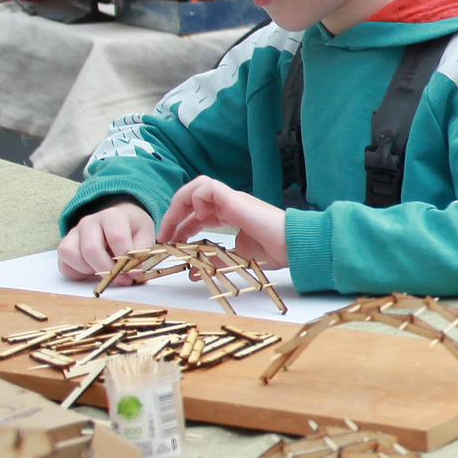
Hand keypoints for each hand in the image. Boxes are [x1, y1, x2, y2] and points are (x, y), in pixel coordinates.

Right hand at [57, 199, 155, 279]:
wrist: (118, 220)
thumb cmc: (132, 229)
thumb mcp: (145, 235)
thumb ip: (142, 252)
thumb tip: (136, 272)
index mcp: (112, 216)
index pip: (117, 238)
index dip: (126, 260)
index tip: (135, 274)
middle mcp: (89, 222)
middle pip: (91, 249)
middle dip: (107, 270)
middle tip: (122, 280)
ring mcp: (74, 233)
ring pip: (71, 254)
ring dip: (89, 270)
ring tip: (105, 272)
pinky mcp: (66, 245)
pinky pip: (64, 264)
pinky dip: (77, 273)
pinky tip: (92, 272)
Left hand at [159, 178, 288, 267]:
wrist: (293, 245)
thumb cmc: (275, 250)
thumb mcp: (236, 258)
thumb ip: (216, 260)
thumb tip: (194, 273)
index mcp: (229, 216)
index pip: (196, 215)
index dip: (179, 227)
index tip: (170, 244)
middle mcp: (228, 204)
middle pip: (191, 198)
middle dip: (173, 216)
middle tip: (164, 237)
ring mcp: (231, 199)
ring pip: (198, 185)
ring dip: (181, 202)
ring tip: (175, 223)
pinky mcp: (234, 198)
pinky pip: (207, 187)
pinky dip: (196, 199)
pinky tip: (200, 217)